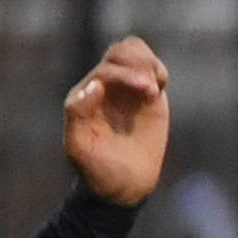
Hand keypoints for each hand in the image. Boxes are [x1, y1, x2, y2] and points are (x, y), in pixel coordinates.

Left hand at [61, 38, 168, 206]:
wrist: (124, 185)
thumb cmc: (98, 170)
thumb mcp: (79, 147)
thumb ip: (77, 114)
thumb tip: (93, 86)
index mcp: (85, 95)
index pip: (106, 69)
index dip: (127, 74)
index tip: (147, 91)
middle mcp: (104, 87)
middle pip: (120, 52)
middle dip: (139, 64)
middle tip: (151, 90)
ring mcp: (126, 90)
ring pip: (135, 53)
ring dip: (149, 63)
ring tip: (156, 88)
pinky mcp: (148, 97)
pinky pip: (153, 69)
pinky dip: (159, 71)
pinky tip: (160, 89)